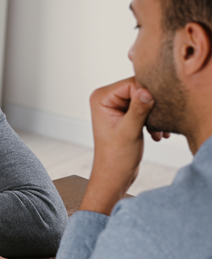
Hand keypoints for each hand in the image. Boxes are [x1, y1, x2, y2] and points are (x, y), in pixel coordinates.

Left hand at [81, 77, 156, 214]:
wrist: (114, 175)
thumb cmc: (116, 157)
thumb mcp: (129, 131)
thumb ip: (138, 109)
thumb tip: (147, 91)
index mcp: (100, 97)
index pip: (132, 82)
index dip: (146, 96)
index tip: (153, 113)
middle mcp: (105, 98)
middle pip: (139, 89)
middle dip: (152, 106)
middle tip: (157, 125)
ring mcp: (115, 106)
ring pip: (144, 99)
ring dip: (154, 115)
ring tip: (156, 132)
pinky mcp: (124, 114)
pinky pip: (144, 108)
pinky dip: (153, 120)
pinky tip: (157, 134)